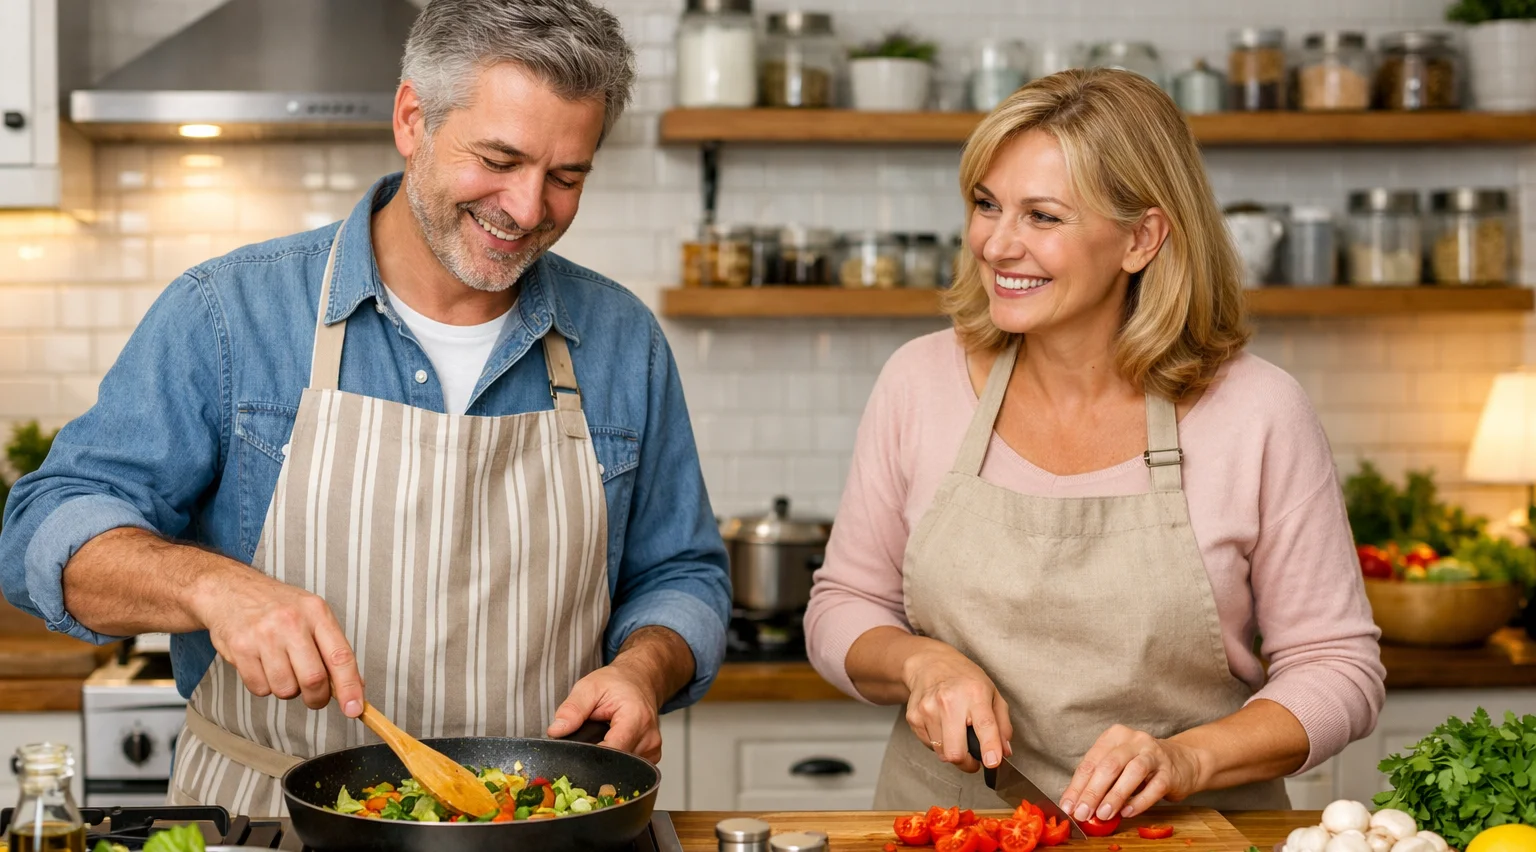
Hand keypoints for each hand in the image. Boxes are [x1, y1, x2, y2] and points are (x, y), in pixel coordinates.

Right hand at [190, 563, 364, 715]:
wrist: (231, 590)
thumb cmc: (277, 606)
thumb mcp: (311, 614)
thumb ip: (332, 647)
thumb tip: (355, 685)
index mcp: (316, 612)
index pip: (341, 656)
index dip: (350, 687)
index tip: (355, 709)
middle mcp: (291, 621)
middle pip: (313, 679)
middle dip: (317, 698)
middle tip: (315, 697)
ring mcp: (264, 635)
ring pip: (285, 688)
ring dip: (287, 689)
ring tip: (282, 669)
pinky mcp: (240, 649)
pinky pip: (260, 688)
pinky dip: (264, 686)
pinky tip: (262, 666)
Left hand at [547, 662, 662, 762]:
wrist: (639, 680)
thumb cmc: (617, 683)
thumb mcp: (589, 687)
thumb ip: (572, 709)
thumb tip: (556, 730)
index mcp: (635, 717)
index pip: (612, 751)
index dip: (591, 757)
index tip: (575, 755)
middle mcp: (648, 736)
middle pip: (617, 763)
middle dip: (596, 758)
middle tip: (585, 743)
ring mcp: (652, 748)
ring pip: (623, 768)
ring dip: (607, 759)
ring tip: (600, 740)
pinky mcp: (652, 755)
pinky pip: (631, 767)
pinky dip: (618, 759)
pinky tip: (612, 744)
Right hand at [900, 640, 1012, 772]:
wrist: (930, 664)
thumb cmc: (964, 679)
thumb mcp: (992, 693)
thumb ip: (1002, 724)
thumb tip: (1004, 751)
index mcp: (974, 694)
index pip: (984, 724)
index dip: (989, 747)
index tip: (992, 762)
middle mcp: (949, 701)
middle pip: (955, 751)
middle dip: (967, 763)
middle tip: (973, 759)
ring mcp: (927, 709)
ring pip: (942, 754)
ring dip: (952, 751)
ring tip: (956, 734)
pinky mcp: (913, 718)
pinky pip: (930, 746)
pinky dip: (939, 744)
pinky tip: (942, 727)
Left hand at [1060, 725, 1205, 821]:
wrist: (1182, 761)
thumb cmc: (1141, 765)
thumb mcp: (1118, 766)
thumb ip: (1099, 782)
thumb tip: (1077, 805)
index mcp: (1114, 736)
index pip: (1090, 762)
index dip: (1077, 785)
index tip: (1068, 806)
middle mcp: (1134, 740)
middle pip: (1109, 765)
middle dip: (1092, 791)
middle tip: (1082, 812)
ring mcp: (1154, 754)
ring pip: (1132, 772)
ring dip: (1115, 796)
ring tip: (1103, 814)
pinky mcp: (1170, 772)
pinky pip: (1154, 787)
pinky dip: (1139, 801)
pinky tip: (1127, 813)